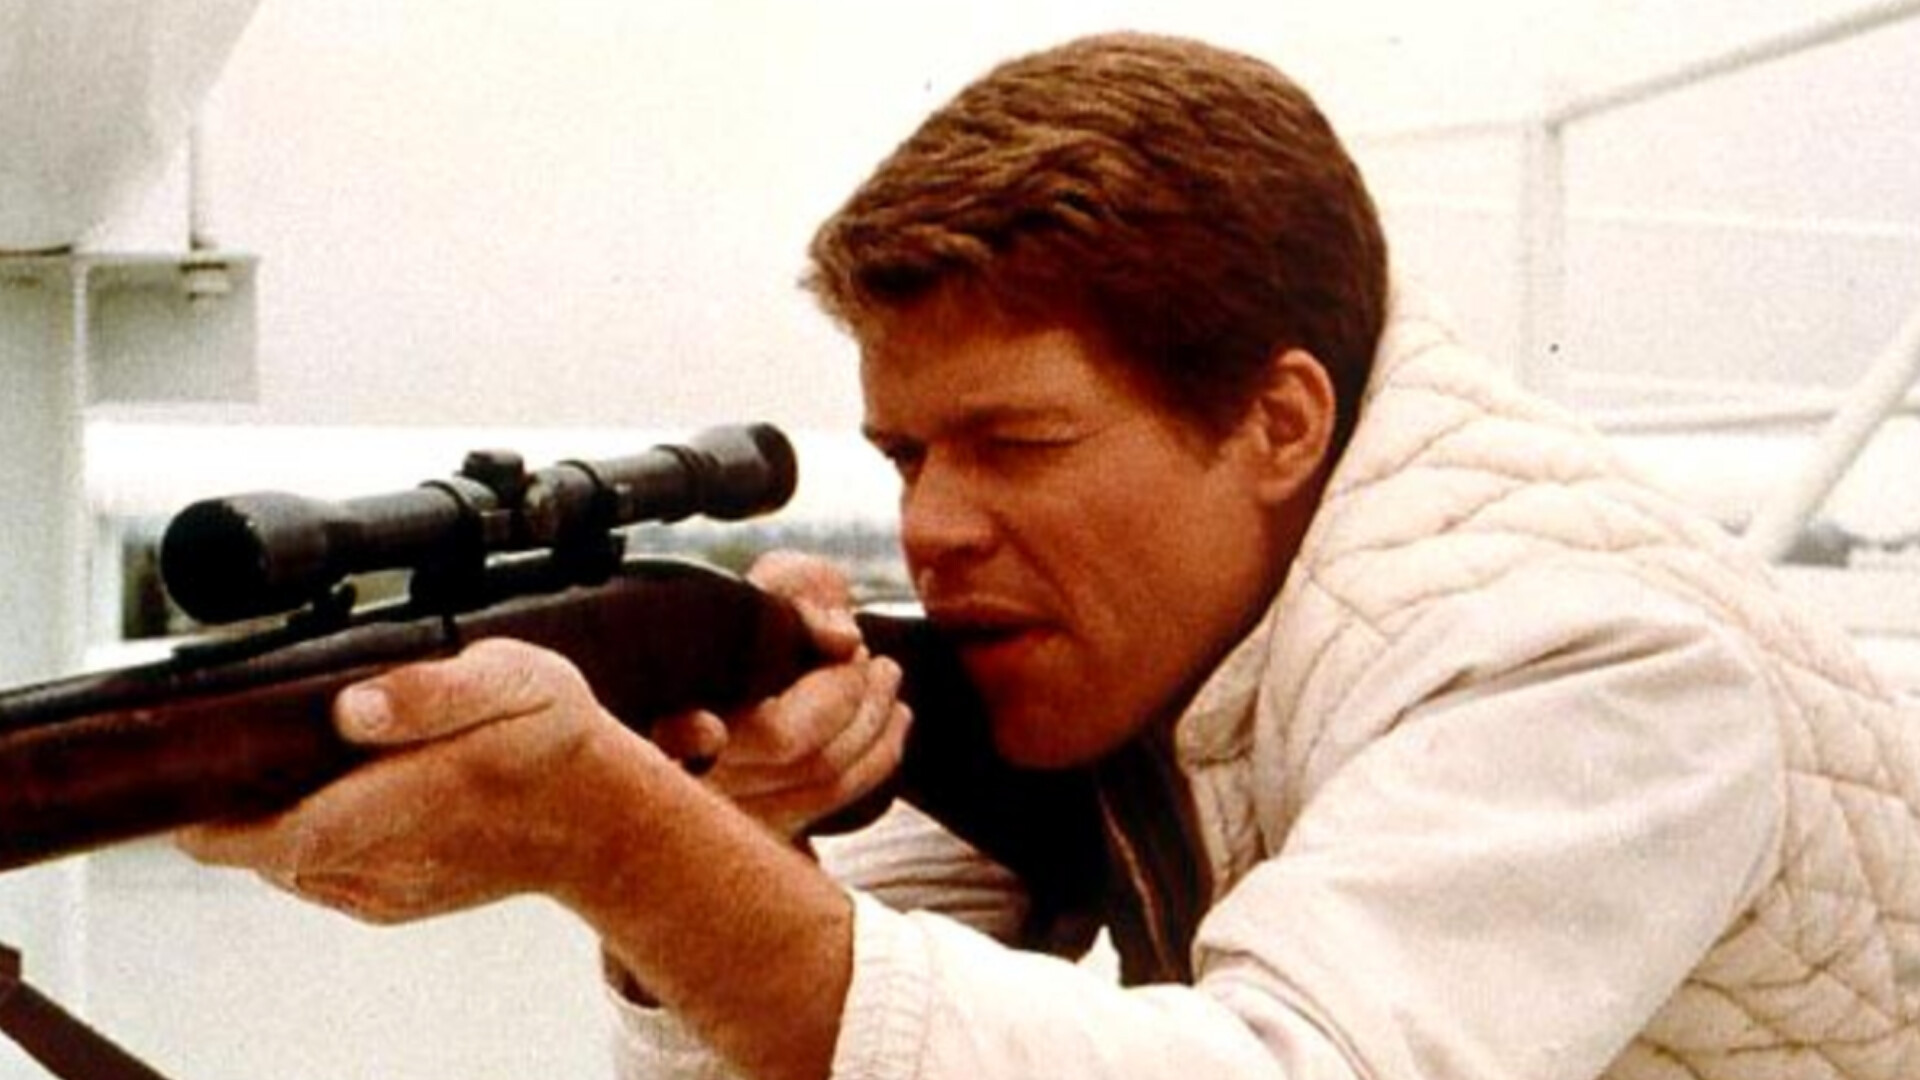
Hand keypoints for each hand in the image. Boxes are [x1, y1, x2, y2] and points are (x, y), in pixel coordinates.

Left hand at [177, 637, 662, 923]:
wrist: (602, 819)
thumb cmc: (556, 738)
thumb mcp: (518, 678)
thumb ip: (436, 688)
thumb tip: (352, 708)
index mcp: (427, 795)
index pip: (295, 836)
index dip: (224, 825)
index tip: (188, 790)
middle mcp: (403, 856)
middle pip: (278, 854)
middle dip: (239, 814)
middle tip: (228, 760)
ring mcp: (396, 889)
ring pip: (294, 868)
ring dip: (270, 830)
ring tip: (277, 773)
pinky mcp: (395, 903)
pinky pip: (321, 879)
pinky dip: (302, 847)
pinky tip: (323, 802)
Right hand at [650, 551, 911, 837]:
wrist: (752, 652)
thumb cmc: (754, 614)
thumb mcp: (769, 584)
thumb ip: (796, 595)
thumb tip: (844, 639)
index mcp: (669, 708)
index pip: (682, 734)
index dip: (693, 736)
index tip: (711, 727)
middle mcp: (689, 773)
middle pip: (784, 745)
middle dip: (845, 693)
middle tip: (866, 654)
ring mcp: (730, 810)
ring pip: (821, 778)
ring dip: (872, 721)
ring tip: (887, 676)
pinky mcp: (769, 826)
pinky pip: (836, 799)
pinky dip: (878, 756)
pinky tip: (896, 716)